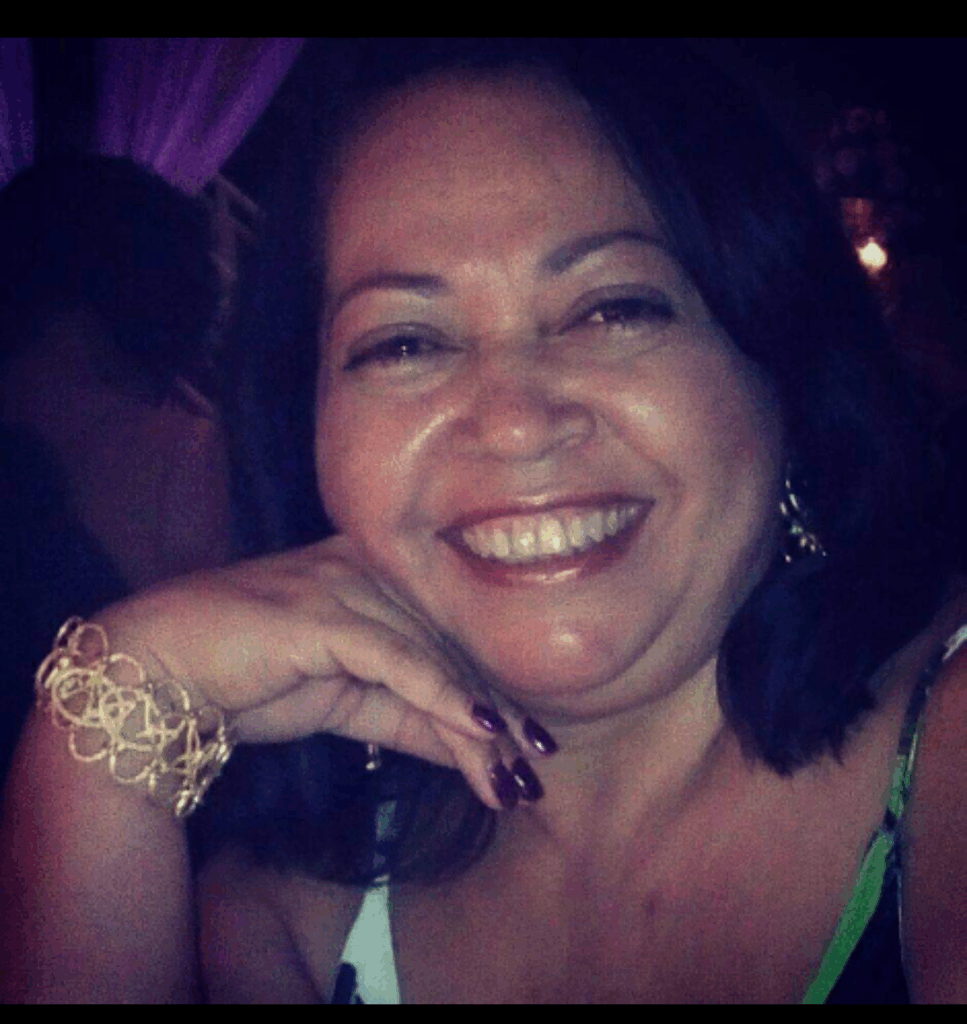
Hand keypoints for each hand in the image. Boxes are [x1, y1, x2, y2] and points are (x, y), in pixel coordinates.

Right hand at [93, 535, 552, 809]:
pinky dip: (440, 693)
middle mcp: (369, 572)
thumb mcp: (347, 705)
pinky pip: (397, 658)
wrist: (158, 669)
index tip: (529, 744)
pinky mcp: (323, 612)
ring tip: (510, 776)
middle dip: (496, 717)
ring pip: (432, 657)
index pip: (447, 642)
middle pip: (450, 649)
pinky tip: (479, 727)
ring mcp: (345, 585)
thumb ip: (409, 716)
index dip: (491, 693)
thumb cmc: (250, 679)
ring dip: (477, 722)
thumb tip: (473, 744)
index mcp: (377, 580)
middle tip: (533, 771)